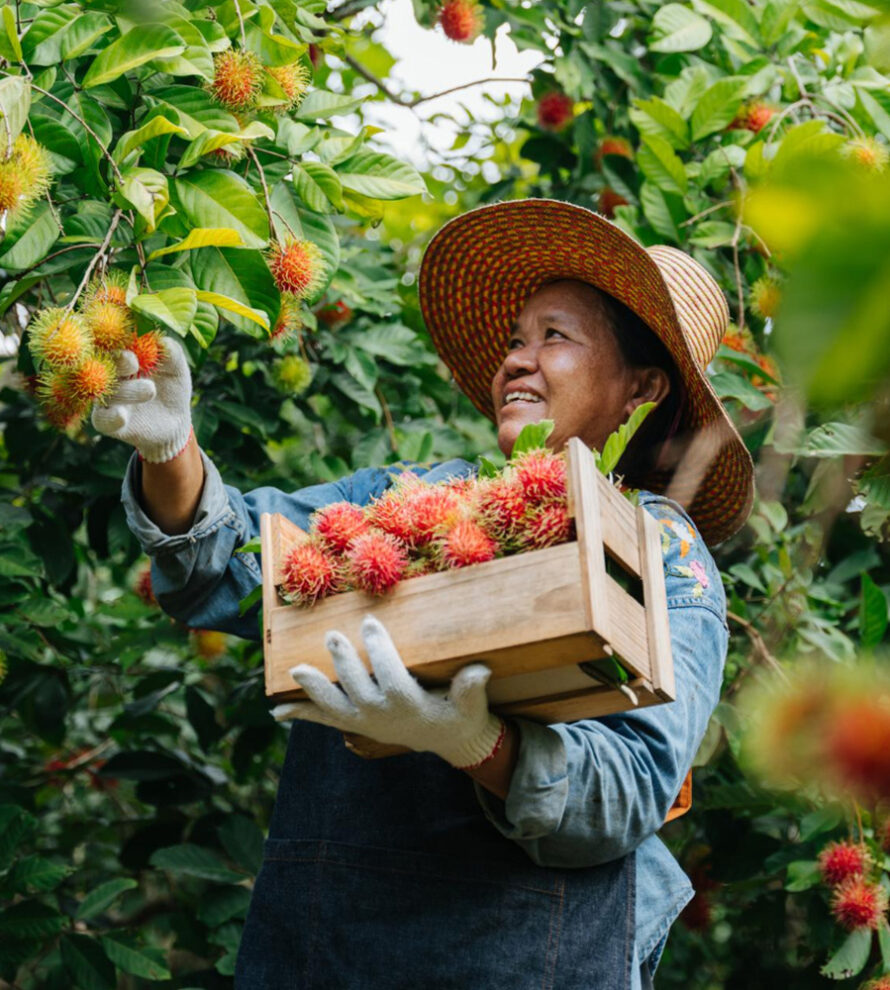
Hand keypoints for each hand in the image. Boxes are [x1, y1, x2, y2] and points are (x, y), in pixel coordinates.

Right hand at [91, 336, 191, 462]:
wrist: (176, 421)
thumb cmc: (172, 387)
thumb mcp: (176, 368)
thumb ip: (171, 352)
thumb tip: (161, 339)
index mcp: (120, 356)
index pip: (111, 342)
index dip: (117, 337)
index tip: (130, 336)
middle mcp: (108, 376)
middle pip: (103, 365)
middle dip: (117, 362)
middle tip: (132, 361)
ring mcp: (106, 399)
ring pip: (107, 392)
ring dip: (127, 391)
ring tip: (151, 390)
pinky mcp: (108, 423)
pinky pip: (102, 420)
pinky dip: (111, 417)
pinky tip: (122, 416)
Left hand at [272, 615, 504, 768]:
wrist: (446, 740)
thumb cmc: (459, 714)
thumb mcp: (471, 705)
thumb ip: (471, 689)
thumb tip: (479, 671)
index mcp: (408, 706)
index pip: (390, 675)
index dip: (379, 650)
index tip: (370, 623)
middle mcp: (380, 716)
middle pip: (357, 687)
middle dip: (343, 662)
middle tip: (332, 636)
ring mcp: (363, 723)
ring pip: (333, 706)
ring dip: (313, 689)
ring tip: (295, 670)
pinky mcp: (354, 724)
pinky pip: (324, 720)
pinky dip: (302, 714)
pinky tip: (277, 711)